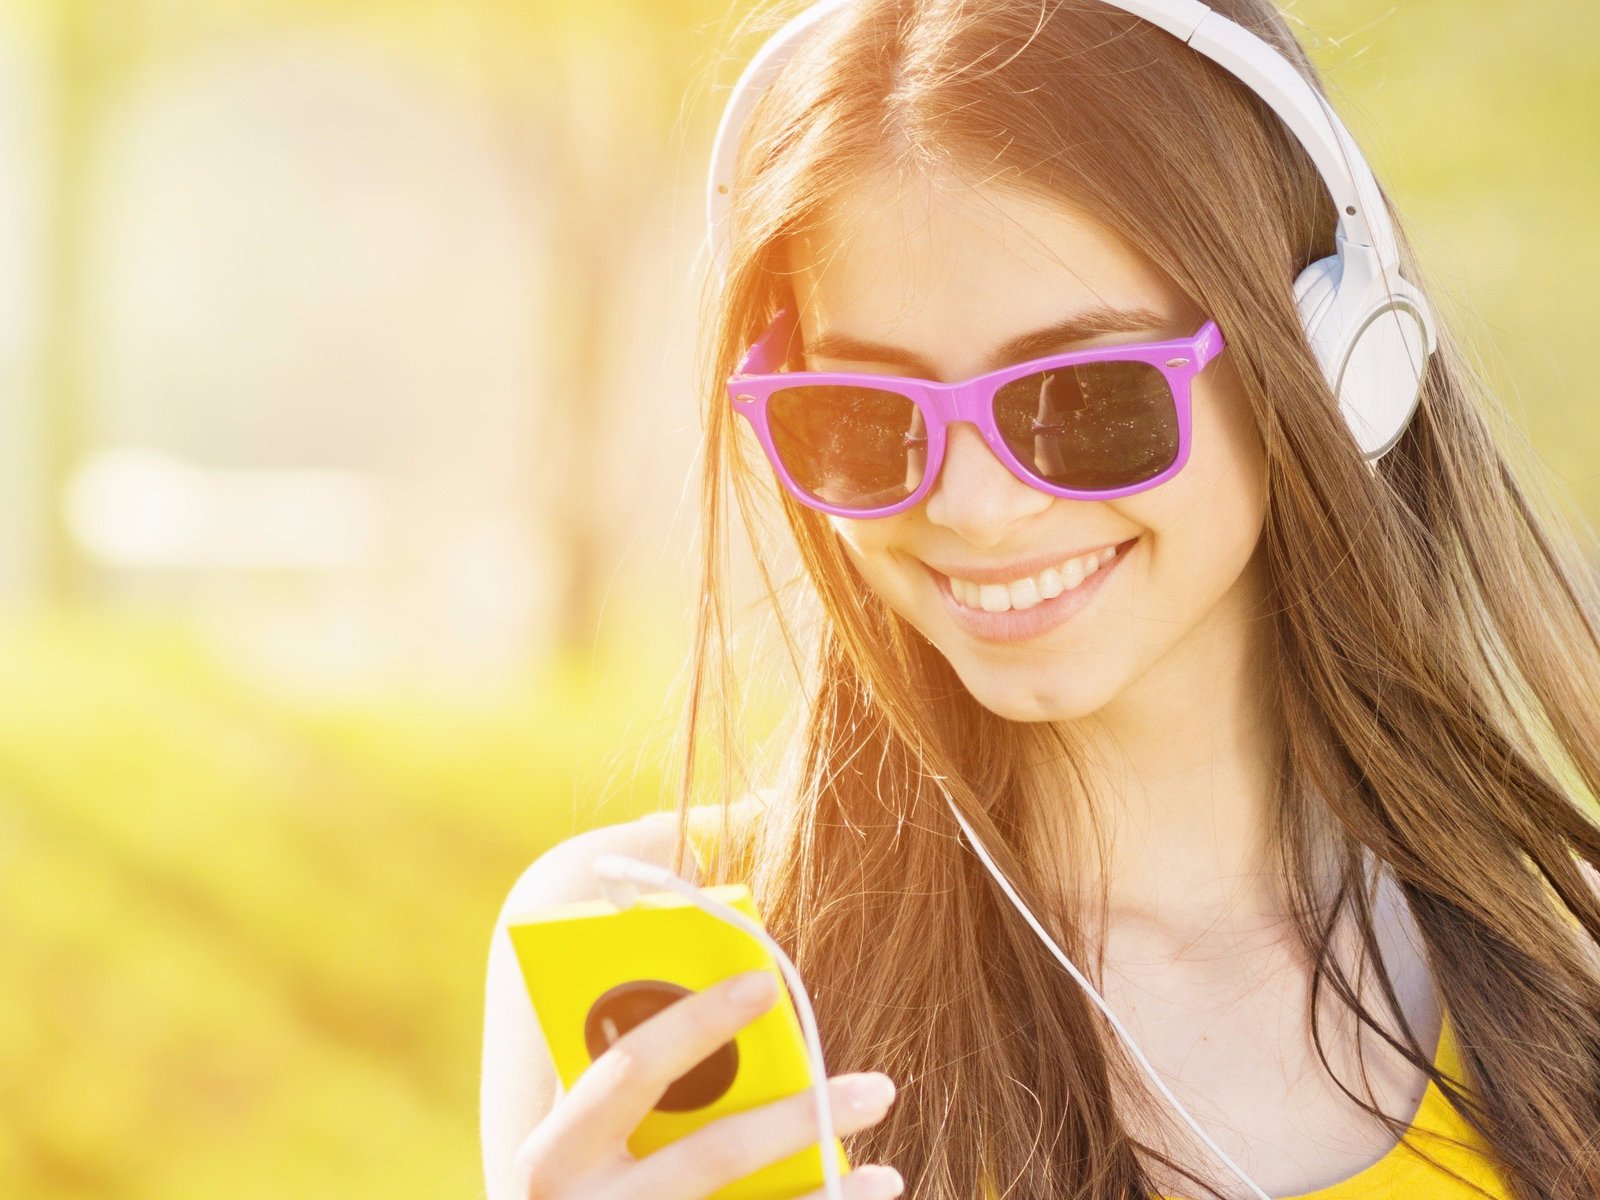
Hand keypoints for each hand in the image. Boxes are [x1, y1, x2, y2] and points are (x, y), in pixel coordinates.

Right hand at [513, 968, 903, 1199]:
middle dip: (795, 1119)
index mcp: (553, 1156)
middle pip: (710, 1157)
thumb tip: (685, 953)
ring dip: (827, 1187)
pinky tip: (863, 1189)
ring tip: (881, 1165)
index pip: (629, 1072)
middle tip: (877, 1088)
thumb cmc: (574, 1187)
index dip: (694, 1022)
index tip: (763, 983)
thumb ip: (612, 1071)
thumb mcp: (571, 1138)